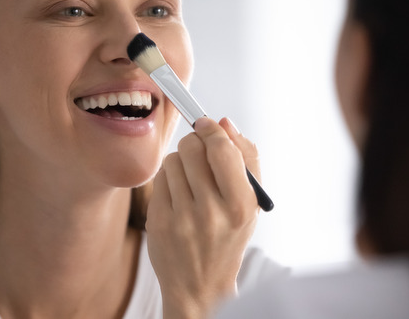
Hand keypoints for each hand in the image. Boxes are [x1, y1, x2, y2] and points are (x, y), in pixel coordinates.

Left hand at [146, 117, 260, 318]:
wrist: (200, 285)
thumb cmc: (228, 237)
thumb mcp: (250, 203)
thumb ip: (246, 158)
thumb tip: (224, 123)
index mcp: (241, 206)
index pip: (222, 150)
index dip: (212, 130)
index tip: (208, 124)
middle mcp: (211, 212)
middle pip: (193, 148)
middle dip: (196, 142)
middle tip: (200, 150)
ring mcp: (181, 218)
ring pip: (173, 160)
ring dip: (182, 161)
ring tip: (191, 181)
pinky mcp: (158, 221)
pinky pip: (159, 177)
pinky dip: (168, 178)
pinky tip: (178, 195)